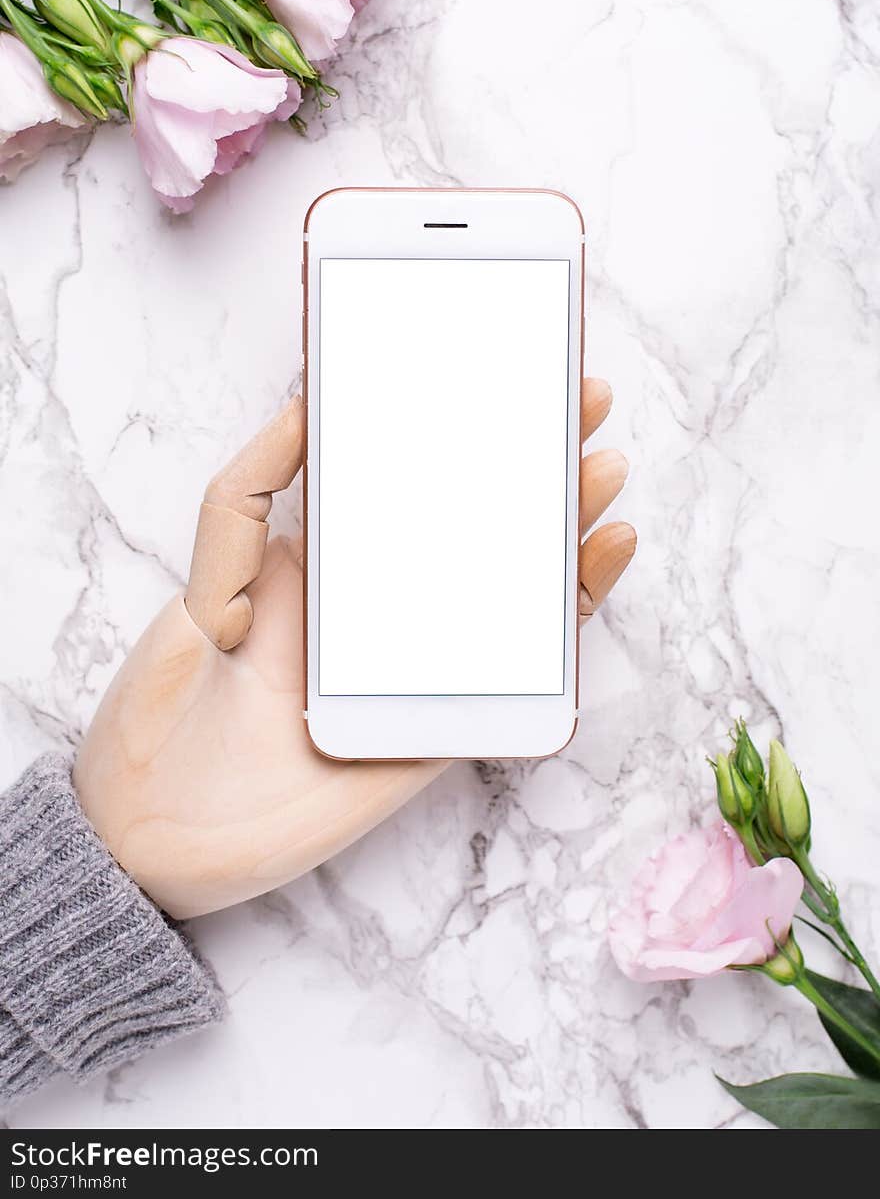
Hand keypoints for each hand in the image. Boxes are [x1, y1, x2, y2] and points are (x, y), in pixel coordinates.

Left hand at [73, 379, 635, 917]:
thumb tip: (302, 403)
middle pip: (476, 522)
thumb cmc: (161, 716)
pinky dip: (570, 614)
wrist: (154, 847)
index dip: (461, 425)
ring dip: (567, 525)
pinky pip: (522, 666)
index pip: (410, 480)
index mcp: (326, 564)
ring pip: (513, 584)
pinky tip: (601, 557)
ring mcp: (420, 665)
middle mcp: (383, 607)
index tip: (505, 368)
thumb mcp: (198, 592)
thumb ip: (243, 501)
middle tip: (583, 398)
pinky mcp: (442, 726)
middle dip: (535, 459)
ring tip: (602, 472)